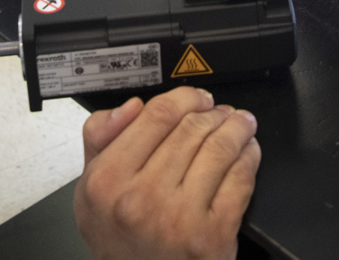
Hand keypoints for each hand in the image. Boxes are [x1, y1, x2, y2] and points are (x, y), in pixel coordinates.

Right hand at [75, 88, 260, 259]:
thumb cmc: (119, 240)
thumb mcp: (89, 190)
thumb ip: (101, 139)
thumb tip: (131, 107)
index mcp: (109, 180)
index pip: (156, 116)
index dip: (184, 97)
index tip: (196, 98)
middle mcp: (143, 198)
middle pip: (192, 129)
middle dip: (213, 112)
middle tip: (221, 111)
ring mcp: (180, 218)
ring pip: (220, 149)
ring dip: (237, 128)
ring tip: (241, 124)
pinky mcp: (213, 236)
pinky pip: (240, 181)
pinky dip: (249, 158)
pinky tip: (247, 152)